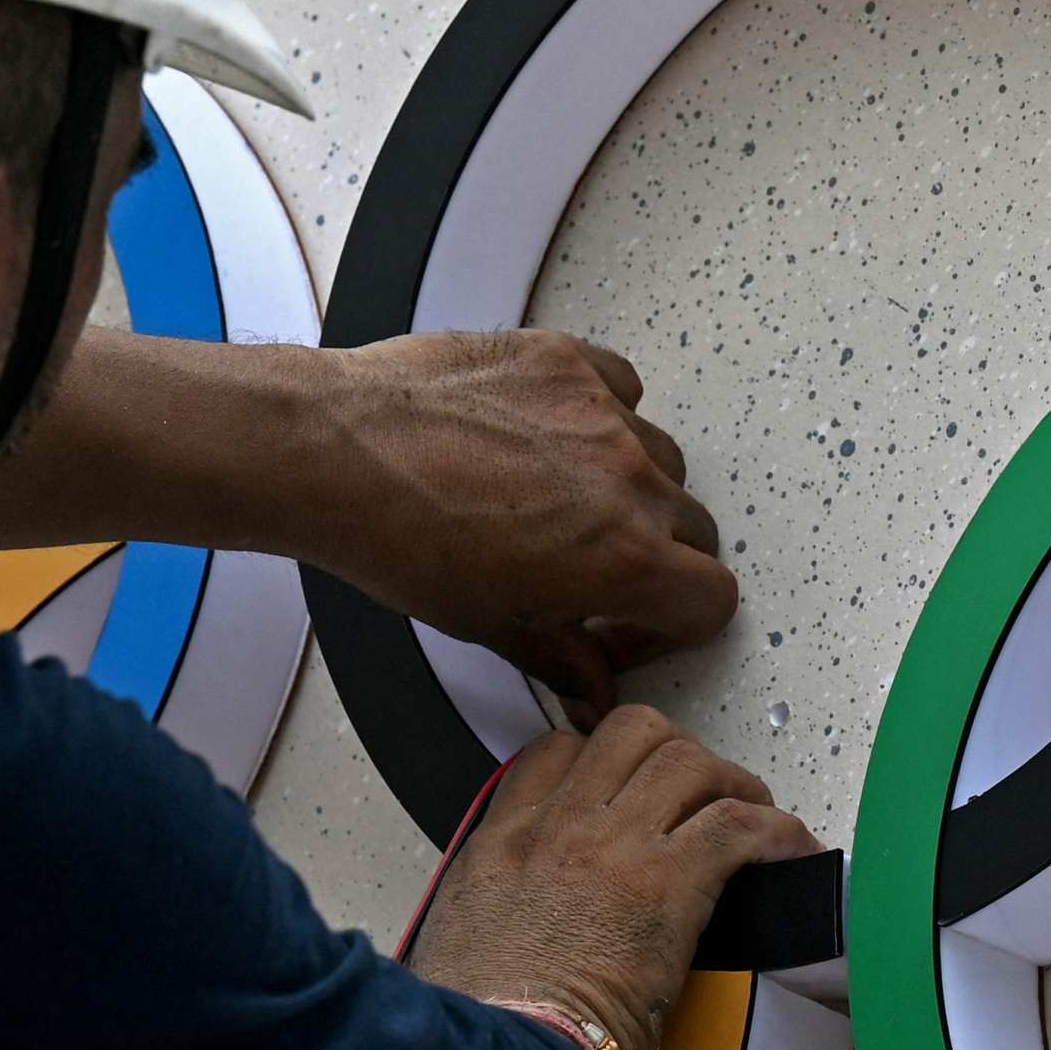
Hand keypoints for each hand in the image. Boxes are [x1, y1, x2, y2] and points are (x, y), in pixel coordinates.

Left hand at [309, 332, 734, 703]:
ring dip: (630, 486)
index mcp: (623, 557)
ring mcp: (601, 412)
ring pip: (659, 457)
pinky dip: (602, 414)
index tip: (626, 626)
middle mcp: (629, 479)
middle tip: (596, 571)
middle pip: (693, 528)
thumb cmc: (399, 538)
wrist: (339, 452)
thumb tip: (593, 689)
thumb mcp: (489, 623)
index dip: (674, 625)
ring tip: (564, 499)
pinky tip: (551, 434)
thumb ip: (561, 658)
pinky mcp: (566, 360)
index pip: (711, 597)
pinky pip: (619, 388)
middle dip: (657, 558)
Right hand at [403, 709, 817, 1049]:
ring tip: (754, 818)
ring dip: (731, 783)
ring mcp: (614, 846)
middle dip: (678, 751)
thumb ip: (493, 906)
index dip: (601, 756)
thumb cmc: (485, 1025)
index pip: (554, 753)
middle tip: (702, 794)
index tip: (631, 785)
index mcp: (502, 843)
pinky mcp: (669, 882)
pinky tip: (793, 852)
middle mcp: (558, 827)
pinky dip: (778, 832)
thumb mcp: (459, 940)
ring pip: (688, 761)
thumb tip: (525, 917)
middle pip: (630, 733)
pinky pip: (740, 825)